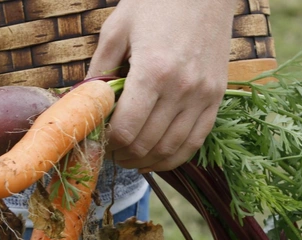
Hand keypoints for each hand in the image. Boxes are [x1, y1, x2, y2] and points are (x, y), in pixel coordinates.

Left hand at [87, 0, 235, 171]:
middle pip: (145, 144)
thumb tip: (84, 102)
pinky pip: (195, 141)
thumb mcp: (117, 29)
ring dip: (145, 161)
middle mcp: (181, 89)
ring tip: (128, 159)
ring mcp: (203, 96)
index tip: (99, 141)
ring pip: (170, 149)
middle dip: (122, 155)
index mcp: (152, 72)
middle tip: (110, 154)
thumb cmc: (157, 3)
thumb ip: (99, 70)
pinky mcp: (217, 97)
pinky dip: (173, 157)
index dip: (108, 143)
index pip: (125, 129)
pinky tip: (155, 159)